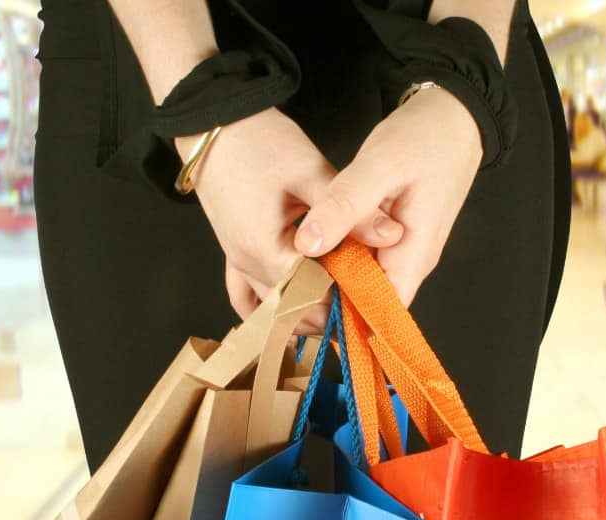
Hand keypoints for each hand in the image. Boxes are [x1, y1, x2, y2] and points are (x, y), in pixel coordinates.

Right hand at [177, 107, 404, 320]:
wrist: (214, 123)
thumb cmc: (259, 142)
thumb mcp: (312, 172)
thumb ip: (351, 211)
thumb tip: (392, 235)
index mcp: (266, 247)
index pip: (314, 292)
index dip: (346, 297)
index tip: (375, 293)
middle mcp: (247, 262)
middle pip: (294, 306)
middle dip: (330, 307)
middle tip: (365, 299)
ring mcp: (237, 260)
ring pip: (273, 308)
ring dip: (306, 309)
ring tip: (342, 302)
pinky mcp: (234, 253)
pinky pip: (248, 296)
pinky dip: (274, 306)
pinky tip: (297, 310)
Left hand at [293, 87, 482, 304]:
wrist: (456, 116)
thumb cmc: (426, 137)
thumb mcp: (379, 166)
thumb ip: (344, 206)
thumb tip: (306, 246)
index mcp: (413, 255)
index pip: (379, 313)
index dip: (341, 316)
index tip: (300, 305)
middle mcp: (411, 261)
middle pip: (369, 302)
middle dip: (329, 300)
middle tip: (284, 287)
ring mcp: (405, 250)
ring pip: (364, 281)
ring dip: (332, 279)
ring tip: (290, 270)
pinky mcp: (395, 236)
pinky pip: (366, 260)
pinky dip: (340, 257)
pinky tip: (313, 246)